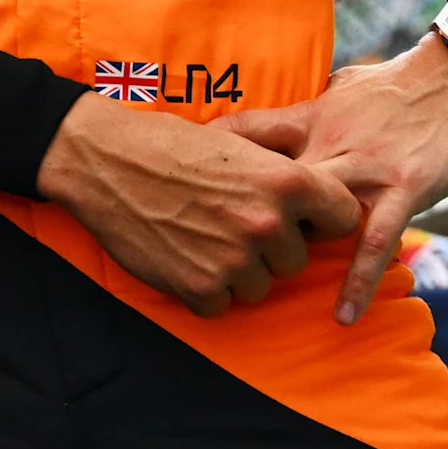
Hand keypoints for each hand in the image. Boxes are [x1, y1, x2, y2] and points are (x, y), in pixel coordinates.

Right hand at [36, 93, 361, 316]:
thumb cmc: (169, 146)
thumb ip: (283, 179)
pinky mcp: (201, 288)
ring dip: (236, 271)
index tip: (302, 221)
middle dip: (269, 250)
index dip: (322, 221)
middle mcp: (267, 224)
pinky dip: (203, 288)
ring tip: (200, 238)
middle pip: (296, 261)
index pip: (343, 219)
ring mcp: (235, 260)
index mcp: (286, 182)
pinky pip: (221, 304)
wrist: (104, 160)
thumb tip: (317, 207)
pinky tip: (181, 256)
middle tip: (228, 224)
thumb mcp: (240, 145)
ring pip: (260, 287)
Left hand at [221, 35, 447, 322]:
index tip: (172, 173)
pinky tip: (342, 314)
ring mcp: (366, 168)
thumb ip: (315, 106)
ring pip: (312, 213)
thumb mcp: (346, 85)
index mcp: (311, 116)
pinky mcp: (405, 188)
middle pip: (265, 180)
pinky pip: (375, 241)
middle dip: (234, 212)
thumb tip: (291, 115)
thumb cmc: (405, 83)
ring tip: (256, 288)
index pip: (244, 130)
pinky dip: (358, 280)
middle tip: (201, 246)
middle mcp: (329, 142)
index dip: (206, 153)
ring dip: (286, 250)